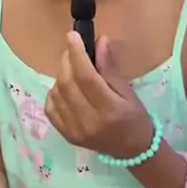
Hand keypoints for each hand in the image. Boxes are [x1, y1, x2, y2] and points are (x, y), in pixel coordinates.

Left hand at [45, 32, 152, 159]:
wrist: (132, 151)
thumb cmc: (135, 118)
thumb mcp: (128, 92)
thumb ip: (110, 68)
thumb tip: (99, 41)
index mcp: (109, 109)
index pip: (86, 77)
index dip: (77, 54)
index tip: (73, 36)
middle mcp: (88, 121)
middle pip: (68, 84)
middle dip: (67, 60)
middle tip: (72, 48)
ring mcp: (74, 130)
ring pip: (57, 93)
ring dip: (61, 75)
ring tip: (73, 69)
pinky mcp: (66, 135)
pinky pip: (51, 108)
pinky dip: (55, 92)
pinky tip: (66, 88)